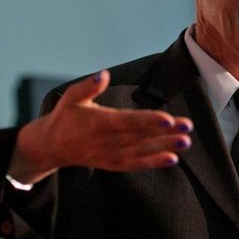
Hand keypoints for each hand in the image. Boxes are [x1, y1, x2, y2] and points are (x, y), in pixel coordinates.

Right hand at [8, 70, 191, 183]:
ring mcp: (110, 154)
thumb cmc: (65, 117)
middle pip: (140, 136)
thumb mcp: (70, 98)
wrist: (52, 146)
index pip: (128, 121)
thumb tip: (102, 74)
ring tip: (185, 142)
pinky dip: (153, 163)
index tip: (168, 119)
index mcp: (98, 122)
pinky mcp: (113, 163)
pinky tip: (172, 158)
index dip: (148, 121)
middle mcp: (106, 141)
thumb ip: (87, 87)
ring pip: (142, 151)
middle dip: (165, 132)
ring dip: (164, 147)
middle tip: (187, 127)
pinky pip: (136, 164)